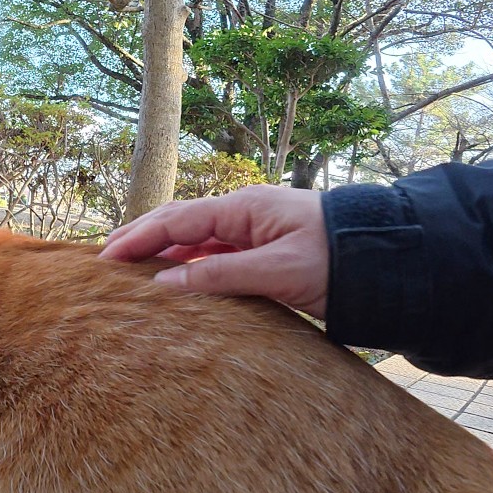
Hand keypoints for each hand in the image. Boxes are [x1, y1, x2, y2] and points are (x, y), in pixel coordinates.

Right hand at [99, 184, 328, 318]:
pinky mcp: (263, 251)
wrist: (390, 261)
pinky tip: (172, 282)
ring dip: (160, 253)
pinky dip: (186, 266)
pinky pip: (213, 255)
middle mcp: (243, 213)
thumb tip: (163, 286)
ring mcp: (252, 232)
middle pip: (178, 222)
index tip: (104, 258)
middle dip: (139, 238)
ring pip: (194, 239)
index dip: (137, 238)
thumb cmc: (338, 260)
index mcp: (243, 207)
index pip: (175, 220)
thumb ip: (219, 277)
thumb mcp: (277, 271)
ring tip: (128, 272)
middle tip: (102, 259)